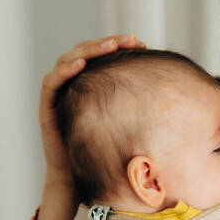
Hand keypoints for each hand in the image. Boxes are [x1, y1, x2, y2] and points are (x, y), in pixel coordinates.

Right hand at [40, 34, 145, 187]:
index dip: (119, 46)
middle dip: (108, 43)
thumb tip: (173, 104)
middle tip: (130, 40)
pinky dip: (65, 70)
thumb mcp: (125, 127)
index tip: (141, 44)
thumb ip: (138, 112)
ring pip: (68, 60)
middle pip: (86, 51)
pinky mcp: (46, 106)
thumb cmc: (102, 154)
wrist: (77, 179)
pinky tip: (81, 64)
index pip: (101, 56)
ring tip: (110, 46)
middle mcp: (72, 83)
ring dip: (89, 50)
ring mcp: (58, 93)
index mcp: (88, 84)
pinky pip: (52, 82)